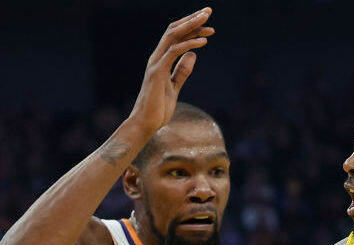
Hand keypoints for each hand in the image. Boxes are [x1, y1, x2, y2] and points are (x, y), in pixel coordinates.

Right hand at [129, 7, 215, 130]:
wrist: (145, 124)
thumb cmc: (158, 109)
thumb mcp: (174, 87)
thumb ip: (182, 71)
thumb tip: (193, 55)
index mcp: (160, 60)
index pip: (175, 36)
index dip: (191, 28)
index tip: (208, 25)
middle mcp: (156, 58)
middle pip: (174, 30)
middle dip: (192, 19)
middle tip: (208, 11)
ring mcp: (155, 64)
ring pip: (173, 36)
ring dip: (191, 26)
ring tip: (207, 21)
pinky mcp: (157, 72)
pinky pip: (174, 52)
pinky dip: (189, 44)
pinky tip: (203, 42)